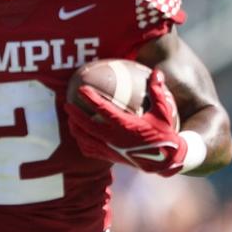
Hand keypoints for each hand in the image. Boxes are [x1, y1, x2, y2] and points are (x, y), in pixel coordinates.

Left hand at [67, 67, 186, 174]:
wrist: (165, 160)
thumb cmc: (163, 133)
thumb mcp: (163, 112)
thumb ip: (157, 92)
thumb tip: (157, 71)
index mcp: (126, 126)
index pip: (102, 109)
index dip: (90, 98)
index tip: (81, 89)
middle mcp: (114, 138)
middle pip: (86, 126)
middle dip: (74, 114)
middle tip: (66, 104)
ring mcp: (110, 149)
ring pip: (84, 139)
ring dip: (75, 128)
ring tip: (70, 119)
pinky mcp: (109, 157)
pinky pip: (89, 150)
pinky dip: (82, 142)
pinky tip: (79, 136)